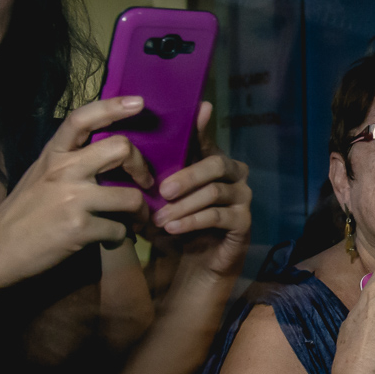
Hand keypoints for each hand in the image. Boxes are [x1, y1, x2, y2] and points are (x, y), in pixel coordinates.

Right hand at [0, 97, 150, 290]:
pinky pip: (119, 230)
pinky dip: (119, 238)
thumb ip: (72, 162)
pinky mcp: (79, 229)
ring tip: (134, 221)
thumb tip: (114, 156)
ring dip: (140, 213)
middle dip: (142, 167)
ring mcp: (72, 199)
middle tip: (144, 182)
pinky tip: (106, 240)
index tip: (139, 103)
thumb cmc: (22, 215)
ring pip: (131, 197)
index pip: (82, 118)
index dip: (112, 106)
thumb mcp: (41, 177)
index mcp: (53, 155)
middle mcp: (63, 170)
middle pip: (121, 149)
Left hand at [149, 102, 251, 277]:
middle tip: (162, 190)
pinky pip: (218, 216)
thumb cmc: (175, 224)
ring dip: (184, 205)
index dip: (202, 126)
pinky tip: (173, 228)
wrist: (191, 263)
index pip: (207, 140)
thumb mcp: (159, 199)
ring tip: (159, 218)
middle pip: (216, 163)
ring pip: (215, 191)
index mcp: (213, 162)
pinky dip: (193, 221)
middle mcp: (234, 175)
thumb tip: (130, 149)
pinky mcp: (244, 222)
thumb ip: (153, 175)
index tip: (198, 109)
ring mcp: (242, 197)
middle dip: (187, 175)